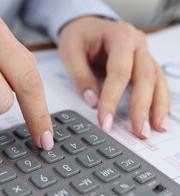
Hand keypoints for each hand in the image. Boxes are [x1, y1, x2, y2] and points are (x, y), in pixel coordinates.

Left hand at [58, 17, 169, 138]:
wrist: (86, 26)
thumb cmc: (78, 37)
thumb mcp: (71, 52)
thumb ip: (81, 76)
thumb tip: (93, 101)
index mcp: (120, 36)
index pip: (119, 72)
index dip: (112, 99)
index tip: (105, 121)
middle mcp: (138, 43)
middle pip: (144, 77)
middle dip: (142, 107)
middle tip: (139, 132)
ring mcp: (144, 53)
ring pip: (157, 80)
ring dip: (158, 106)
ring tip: (157, 128)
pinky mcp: (145, 62)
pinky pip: (157, 81)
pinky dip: (160, 99)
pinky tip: (161, 116)